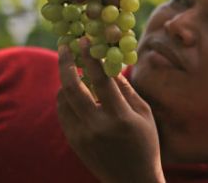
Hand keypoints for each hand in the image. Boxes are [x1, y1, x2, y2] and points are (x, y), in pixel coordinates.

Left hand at [57, 39, 164, 182]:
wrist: (131, 181)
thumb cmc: (145, 144)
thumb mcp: (144, 114)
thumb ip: (126, 88)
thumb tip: (109, 64)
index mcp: (119, 117)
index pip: (99, 79)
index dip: (89, 56)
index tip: (83, 39)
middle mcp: (97, 126)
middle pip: (72, 86)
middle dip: (66, 62)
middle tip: (64, 46)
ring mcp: (82, 135)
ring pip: (63, 98)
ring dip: (66, 79)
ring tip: (73, 68)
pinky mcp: (74, 142)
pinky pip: (62, 111)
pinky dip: (65, 96)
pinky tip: (74, 90)